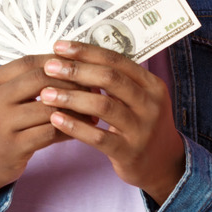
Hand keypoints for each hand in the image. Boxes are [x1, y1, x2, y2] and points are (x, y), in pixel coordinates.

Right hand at [0, 54, 88, 202]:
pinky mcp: (13, 147)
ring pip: (48, 108)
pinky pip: (50, 133)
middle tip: (90, 85)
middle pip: (39, 80)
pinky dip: (69, 129)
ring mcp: (0, 125)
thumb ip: (21, 82)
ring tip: (92, 109)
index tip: (76, 65)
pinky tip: (81, 128)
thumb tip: (64, 65)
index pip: (27, 63)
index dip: (56, 62)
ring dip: (75, 108)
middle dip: (69, 82)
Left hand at [38, 40, 184, 204]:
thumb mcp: (139, 98)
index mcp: (151, 84)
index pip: (116, 60)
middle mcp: (150, 104)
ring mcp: (141, 129)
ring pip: (103, 105)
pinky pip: (99, 137)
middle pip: (110, 78)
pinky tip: (55, 119)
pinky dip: (75, 126)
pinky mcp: (129, 152)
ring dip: (71, 97)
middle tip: (49, 67)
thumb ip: (116, 80)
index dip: (86, 52)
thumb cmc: (142, 124)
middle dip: (76, 70)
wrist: (165, 164)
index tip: (60, 46)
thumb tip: (76, 57)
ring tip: (46, 94)